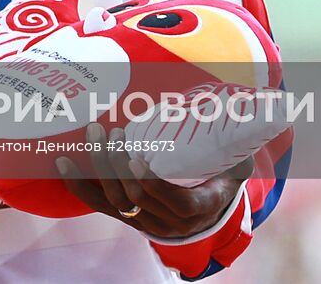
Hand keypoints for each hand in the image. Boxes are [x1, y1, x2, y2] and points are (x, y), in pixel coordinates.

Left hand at [56, 123, 249, 238]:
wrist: (209, 205)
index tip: (139, 156)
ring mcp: (145, 221)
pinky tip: (61, 162)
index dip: (154, 184)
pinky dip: (77, 184)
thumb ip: (238, 135)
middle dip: (119, 164)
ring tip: (94, 134)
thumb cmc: (221, 172)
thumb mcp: (235, 159)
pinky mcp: (125, 215)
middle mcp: (171, 222)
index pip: (175, 203)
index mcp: (201, 207)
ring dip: (100, 167)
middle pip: (138, 197)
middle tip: (112, 132)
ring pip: (116, 199)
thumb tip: (258, 98)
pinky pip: (98, 204)